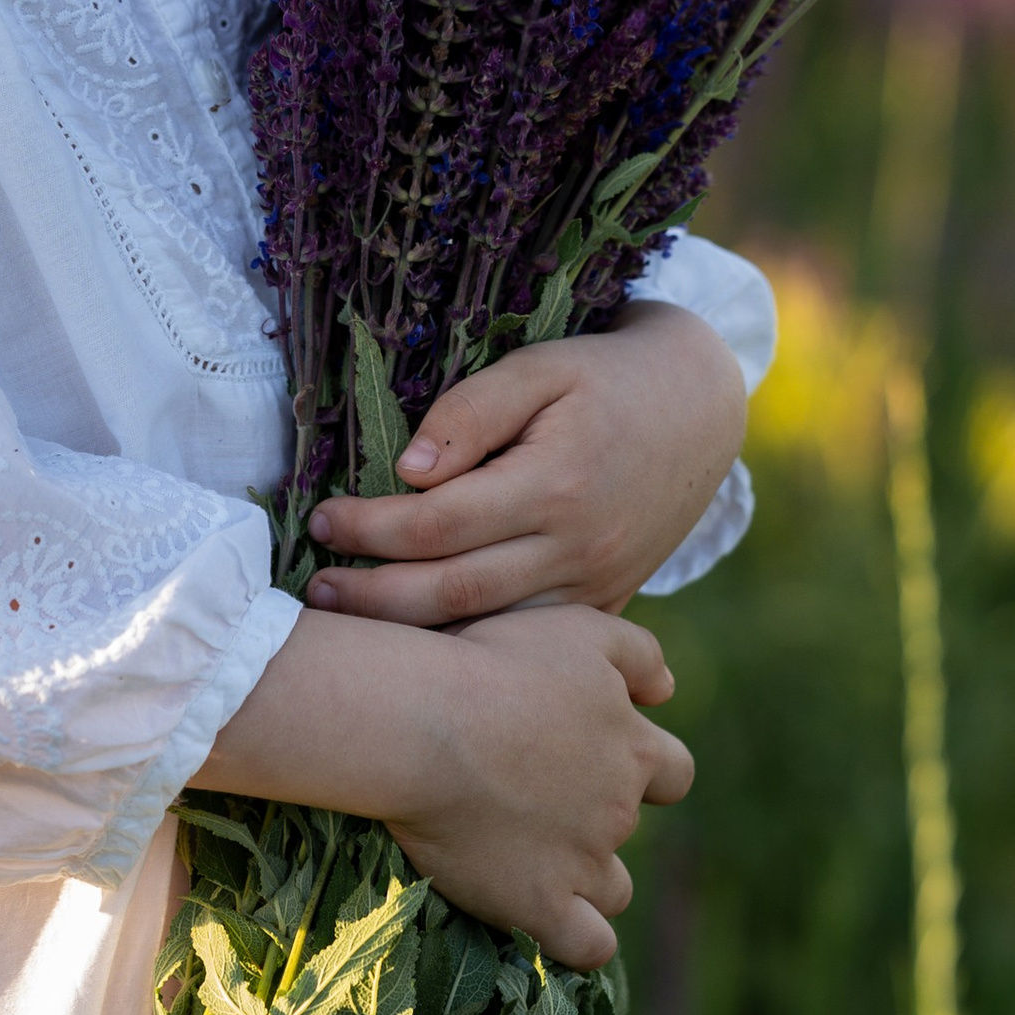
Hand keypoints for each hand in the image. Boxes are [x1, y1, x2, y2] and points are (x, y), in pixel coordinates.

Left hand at [304, 300, 746, 625]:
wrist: (699, 410)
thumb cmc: (606, 379)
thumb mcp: (539, 367)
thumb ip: (470, 413)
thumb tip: (406, 472)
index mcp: (554, 484)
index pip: (436, 525)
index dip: (368, 528)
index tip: (320, 518)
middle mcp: (577, 548)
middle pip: (453, 593)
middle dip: (373, 598)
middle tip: (315, 595)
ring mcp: (597, 586)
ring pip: (490, 632)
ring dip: (414, 636)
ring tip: (351, 625)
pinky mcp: (606, 603)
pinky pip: (529, 639)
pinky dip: (472, 647)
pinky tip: (422, 642)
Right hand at [383, 605, 693, 962]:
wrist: (424, 722)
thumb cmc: (492, 662)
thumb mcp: (580, 628)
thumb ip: (639, 654)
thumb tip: (670, 691)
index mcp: (634, 746)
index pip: (674, 772)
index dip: (642, 769)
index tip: (592, 758)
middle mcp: (619, 809)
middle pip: (627, 827)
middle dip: (595, 816)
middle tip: (532, 792)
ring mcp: (583, 864)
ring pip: (612, 888)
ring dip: (586, 877)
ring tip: (527, 852)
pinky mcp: (540, 906)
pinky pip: (586, 945)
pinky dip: (578, 938)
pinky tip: (547, 917)